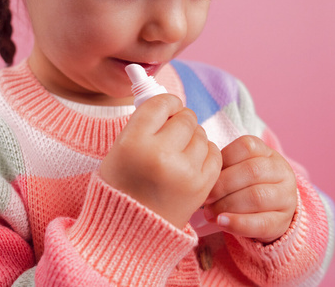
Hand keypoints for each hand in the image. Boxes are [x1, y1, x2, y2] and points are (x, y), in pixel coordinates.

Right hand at [100, 94, 221, 228]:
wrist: (129, 232)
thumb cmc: (122, 186)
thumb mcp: (120, 149)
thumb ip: (144, 124)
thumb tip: (170, 104)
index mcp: (133, 142)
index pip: (161, 104)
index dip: (167, 103)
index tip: (167, 108)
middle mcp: (160, 155)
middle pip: (185, 118)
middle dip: (180, 120)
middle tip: (171, 132)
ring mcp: (184, 173)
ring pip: (201, 134)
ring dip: (192, 138)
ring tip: (178, 152)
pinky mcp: (201, 187)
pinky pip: (214, 153)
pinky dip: (204, 153)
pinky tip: (190, 162)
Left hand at [203, 135, 296, 242]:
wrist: (271, 209)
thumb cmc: (245, 183)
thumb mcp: (237, 168)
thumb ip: (223, 167)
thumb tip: (199, 174)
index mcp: (266, 152)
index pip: (246, 147)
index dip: (224, 160)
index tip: (206, 174)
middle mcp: (280, 170)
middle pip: (252, 172)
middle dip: (223, 185)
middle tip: (205, 197)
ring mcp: (286, 196)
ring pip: (257, 196)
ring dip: (228, 205)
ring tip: (209, 212)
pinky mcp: (283, 221)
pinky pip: (262, 223)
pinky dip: (238, 223)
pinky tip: (222, 222)